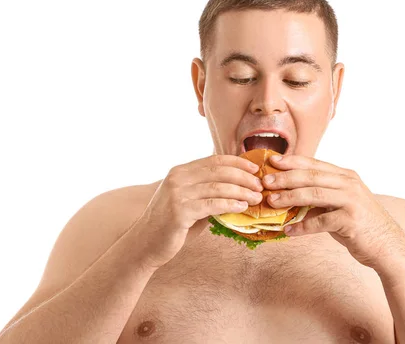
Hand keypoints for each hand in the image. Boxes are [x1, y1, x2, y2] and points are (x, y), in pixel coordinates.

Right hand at [136, 155, 263, 267]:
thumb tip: (238, 187)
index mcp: (180, 172)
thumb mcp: (189, 202)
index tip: (254, 168)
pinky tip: (242, 207)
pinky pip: (212, 205)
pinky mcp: (179, 211)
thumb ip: (207, 192)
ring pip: (218, 187)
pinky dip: (230, 205)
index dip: (237, 162)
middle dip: (243, 177)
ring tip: (256, 198)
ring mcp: (177, 194)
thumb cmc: (172, 225)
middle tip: (259, 185)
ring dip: (241, 192)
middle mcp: (178, 178)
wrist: (145, 245)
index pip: (214, 160)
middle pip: (219, 171)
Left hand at [262, 154, 401, 266]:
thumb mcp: (340, 207)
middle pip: (311, 176)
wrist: (388, 247)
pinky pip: (321, 221)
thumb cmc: (361, 226)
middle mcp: (349, 184)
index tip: (272, 161)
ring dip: (290, 198)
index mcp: (346, 177)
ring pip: (314, 194)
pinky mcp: (351, 221)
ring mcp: (352, 201)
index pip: (314, 164)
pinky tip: (289, 232)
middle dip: (285, 178)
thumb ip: (320, 200)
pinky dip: (303, 227)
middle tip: (265, 181)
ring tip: (271, 202)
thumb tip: (289, 199)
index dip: (292, 161)